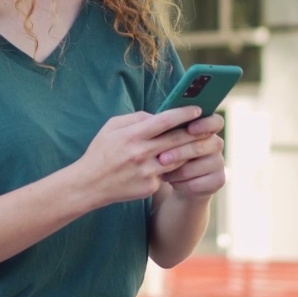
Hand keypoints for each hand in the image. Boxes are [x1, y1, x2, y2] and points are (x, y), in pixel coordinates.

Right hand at [72, 106, 204, 205]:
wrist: (89, 184)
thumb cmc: (101, 151)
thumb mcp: (112, 127)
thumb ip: (136, 118)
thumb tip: (159, 114)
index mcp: (132, 135)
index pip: (164, 121)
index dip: (183, 113)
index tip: (197, 109)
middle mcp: (141, 153)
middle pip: (177, 140)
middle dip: (195, 131)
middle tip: (207, 125)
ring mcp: (147, 172)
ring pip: (178, 158)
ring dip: (189, 150)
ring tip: (196, 141)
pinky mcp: (150, 187)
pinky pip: (167, 173)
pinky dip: (172, 166)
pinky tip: (174, 162)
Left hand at [156, 114, 225, 197]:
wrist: (178, 180)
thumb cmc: (169, 151)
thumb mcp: (167, 139)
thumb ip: (169, 129)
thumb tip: (156, 120)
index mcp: (207, 128)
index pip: (216, 121)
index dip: (205, 124)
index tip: (189, 128)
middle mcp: (216, 144)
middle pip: (201, 146)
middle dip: (179, 153)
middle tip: (161, 159)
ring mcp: (219, 163)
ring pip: (196, 167)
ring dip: (175, 171)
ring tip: (160, 172)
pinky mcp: (218, 180)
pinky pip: (196, 183)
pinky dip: (180, 184)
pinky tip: (171, 181)